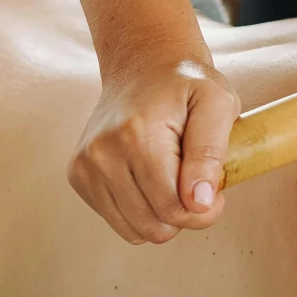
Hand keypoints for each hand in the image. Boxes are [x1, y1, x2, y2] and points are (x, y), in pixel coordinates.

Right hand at [69, 56, 240, 245]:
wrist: (143, 65)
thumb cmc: (187, 84)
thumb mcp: (217, 103)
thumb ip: (211, 153)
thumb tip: (199, 203)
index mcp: (137, 135)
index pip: (173, 208)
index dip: (204, 210)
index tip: (217, 191)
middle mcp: (102, 153)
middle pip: (154, 226)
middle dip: (184, 214)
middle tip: (197, 184)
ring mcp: (85, 166)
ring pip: (134, 231)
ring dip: (161, 215)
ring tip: (173, 178)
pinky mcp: (78, 175)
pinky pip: (118, 220)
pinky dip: (140, 210)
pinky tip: (150, 178)